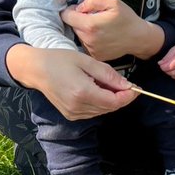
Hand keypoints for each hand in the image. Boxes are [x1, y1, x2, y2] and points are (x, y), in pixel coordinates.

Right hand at [6, 45, 136, 120]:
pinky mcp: (70, 114)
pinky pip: (92, 112)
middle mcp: (77, 107)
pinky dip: (101, 103)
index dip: (128, 96)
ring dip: (112, 100)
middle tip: (129, 84)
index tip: (137, 87)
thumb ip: (108, 75)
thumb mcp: (88, 62)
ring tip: (114, 84)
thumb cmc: (62, 60)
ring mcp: (72, 113)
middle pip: (109, 108)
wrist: (37, 69)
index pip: (113, 102)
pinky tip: (101, 90)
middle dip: (122, 97)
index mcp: (83, 93)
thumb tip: (127, 85)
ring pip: (102, 111)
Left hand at [60, 0, 160, 62]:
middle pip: (72, 26)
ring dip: (84, 30)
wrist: (138, 37)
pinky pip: (84, 44)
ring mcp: (89, 49)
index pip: (66, 17)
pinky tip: (101, 36)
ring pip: (78, 35)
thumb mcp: (114, 2)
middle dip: (79, 20)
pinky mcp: (93, 55)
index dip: (71, 10)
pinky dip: (90, 39)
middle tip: (94, 17)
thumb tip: (79, 6)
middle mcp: (87, 39)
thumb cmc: (127, 18)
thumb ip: (93, 0)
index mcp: (90, 25)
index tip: (79, 9)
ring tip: (99, 27)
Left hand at [159, 43, 174, 79]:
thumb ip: (166, 57)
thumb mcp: (173, 49)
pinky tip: (174, 70)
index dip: (163, 67)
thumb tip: (159, 63)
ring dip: (170, 73)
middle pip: (173, 72)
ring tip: (169, 68)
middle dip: (166, 71)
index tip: (160, 64)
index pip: (170, 66)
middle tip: (164, 67)